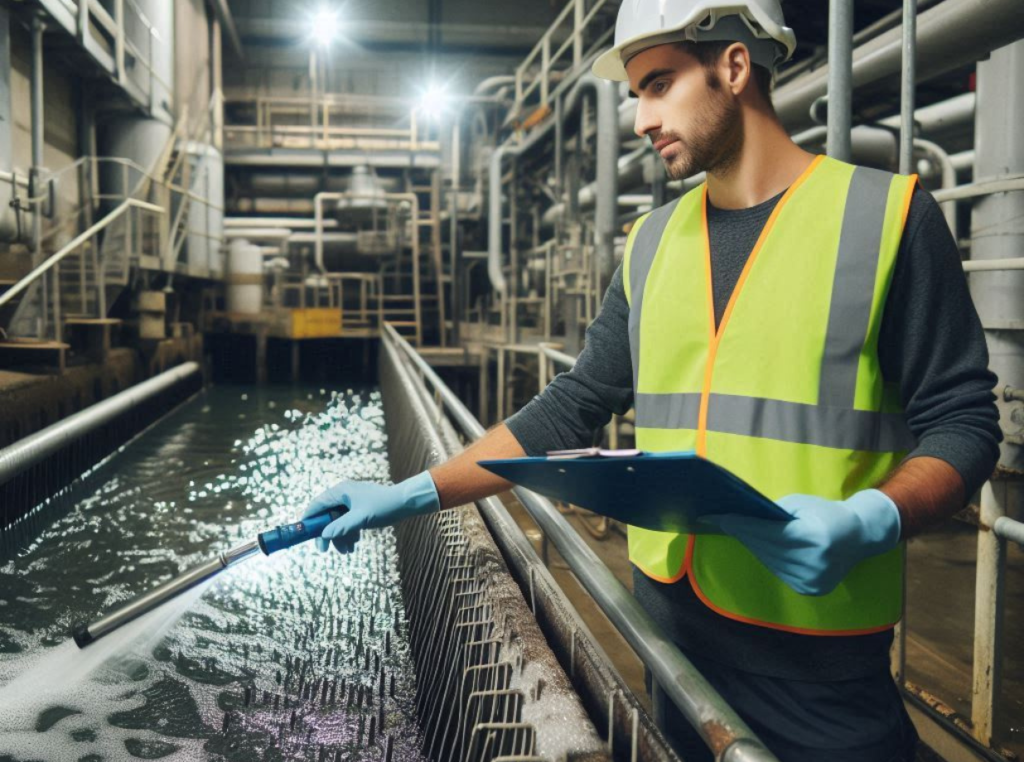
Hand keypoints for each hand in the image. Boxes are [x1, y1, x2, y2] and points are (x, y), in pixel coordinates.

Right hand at [302, 471, 439, 552]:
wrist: (405, 503)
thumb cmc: (383, 506)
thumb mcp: (361, 518)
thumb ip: (342, 527)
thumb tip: (324, 535)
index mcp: (341, 491)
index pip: (317, 504)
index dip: (308, 519)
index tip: (303, 534)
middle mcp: (344, 495)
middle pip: (326, 516)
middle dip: (326, 533)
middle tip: (324, 550)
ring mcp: (352, 502)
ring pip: (338, 521)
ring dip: (339, 536)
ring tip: (346, 551)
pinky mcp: (359, 508)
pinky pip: (348, 522)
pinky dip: (348, 533)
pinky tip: (353, 544)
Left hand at [702, 489, 901, 595]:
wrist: (860, 536)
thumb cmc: (827, 513)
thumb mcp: (801, 504)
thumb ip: (773, 513)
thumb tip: (740, 518)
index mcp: (815, 537)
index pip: (768, 531)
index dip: (741, 524)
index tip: (716, 516)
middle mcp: (814, 562)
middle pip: (765, 547)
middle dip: (740, 532)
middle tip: (716, 520)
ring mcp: (812, 580)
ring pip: (769, 561)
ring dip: (750, 545)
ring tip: (732, 529)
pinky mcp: (810, 589)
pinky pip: (779, 571)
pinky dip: (766, 557)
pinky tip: (753, 545)